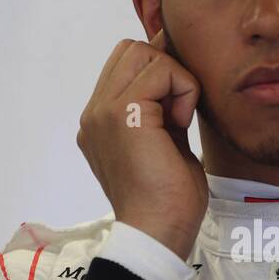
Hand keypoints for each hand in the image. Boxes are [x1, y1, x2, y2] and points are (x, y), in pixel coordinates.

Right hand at [77, 32, 208, 259]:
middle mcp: (94, 113)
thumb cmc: (168, 198)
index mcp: (100, 121)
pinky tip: (181, 123)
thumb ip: (163, 107)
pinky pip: (162, 70)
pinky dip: (184, 89)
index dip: (159, 73)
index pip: (125, 63)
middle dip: (165, 69)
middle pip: (131, 49)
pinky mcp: (121, 113)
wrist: (159, 230)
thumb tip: (177, 69)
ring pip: (144, 53)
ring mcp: (102, 111)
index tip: (177, 113)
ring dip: (175, 79)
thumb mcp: (166, 140)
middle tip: (178, 113)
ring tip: (178, 120)